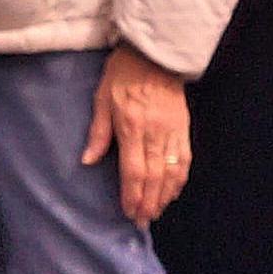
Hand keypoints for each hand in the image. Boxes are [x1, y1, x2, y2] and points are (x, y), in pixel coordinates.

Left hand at [84, 41, 192, 226]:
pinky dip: (179, 179)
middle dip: (148, 202)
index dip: (132, 195)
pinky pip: (184, 159)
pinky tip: (173, 192)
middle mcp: (155, 132)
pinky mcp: (184, 127)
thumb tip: (87, 160)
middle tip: (142, 221)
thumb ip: (98, 131)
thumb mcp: (102, 97)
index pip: (133, 169)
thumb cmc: (123, 73)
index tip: (128, 212)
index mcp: (131, 126)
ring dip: (164, 196)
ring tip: (155, 212)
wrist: (155, 52)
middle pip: (154, 176)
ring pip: (172, 172)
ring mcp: (173, 131)